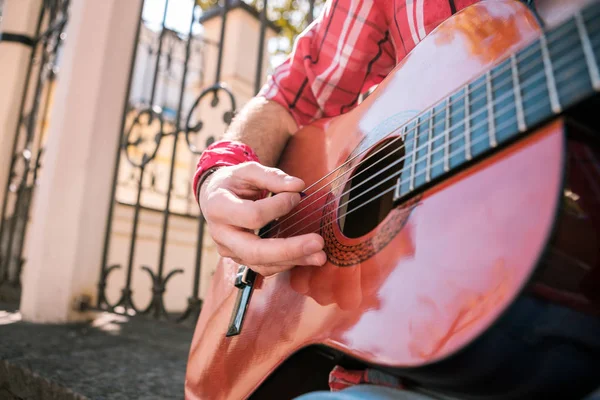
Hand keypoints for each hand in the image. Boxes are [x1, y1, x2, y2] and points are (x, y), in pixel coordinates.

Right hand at [199, 162, 326, 276]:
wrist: (214, 197)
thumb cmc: (233, 182)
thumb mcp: (248, 171)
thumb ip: (273, 176)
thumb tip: (298, 186)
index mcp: (219, 207)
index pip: (252, 215)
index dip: (278, 207)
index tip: (296, 196)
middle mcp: (221, 234)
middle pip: (255, 251)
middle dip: (289, 249)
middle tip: (318, 243)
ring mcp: (229, 250)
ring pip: (261, 264)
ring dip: (293, 261)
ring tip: (319, 255)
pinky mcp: (239, 259)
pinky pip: (263, 267)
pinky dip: (286, 263)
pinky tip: (306, 257)